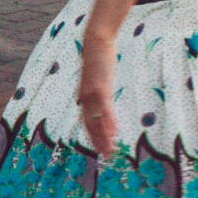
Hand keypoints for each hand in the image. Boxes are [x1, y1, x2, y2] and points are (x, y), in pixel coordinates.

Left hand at [76, 34, 118, 155]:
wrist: (96, 40)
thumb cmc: (98, 58)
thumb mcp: (98, 76)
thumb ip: (100, 89)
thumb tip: (105, 98)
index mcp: (84, 95)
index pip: (87, 120)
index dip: (92, 136)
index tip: (99, 149)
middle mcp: (85, 96)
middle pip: (89, 124)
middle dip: (97, 141)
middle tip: (106, 156)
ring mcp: (91, 92)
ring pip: (95, 119)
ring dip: (103, 136)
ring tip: (109, 150)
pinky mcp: (100, 86)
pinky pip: (103, 107)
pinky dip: (107, 120)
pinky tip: (114, 131)